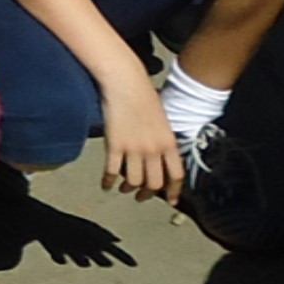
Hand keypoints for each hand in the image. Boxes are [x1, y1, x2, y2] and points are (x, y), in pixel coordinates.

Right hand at [98, 81, 182, 201]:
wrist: (125, 82)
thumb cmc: (143, 95)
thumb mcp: (162, 120)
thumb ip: (162, 140)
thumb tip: (159, 158)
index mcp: (169, 142)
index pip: (176, 175)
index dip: (173, 191)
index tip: (170, 201)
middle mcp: (153, 149)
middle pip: (154, 183)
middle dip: (148, 194)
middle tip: (141, 196)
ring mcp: (133, 148)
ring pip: (133, 182)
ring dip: (128, 188)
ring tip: (123, 188)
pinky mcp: (114, 146)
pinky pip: (112, 172)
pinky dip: (108, 182)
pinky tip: (106, 185)